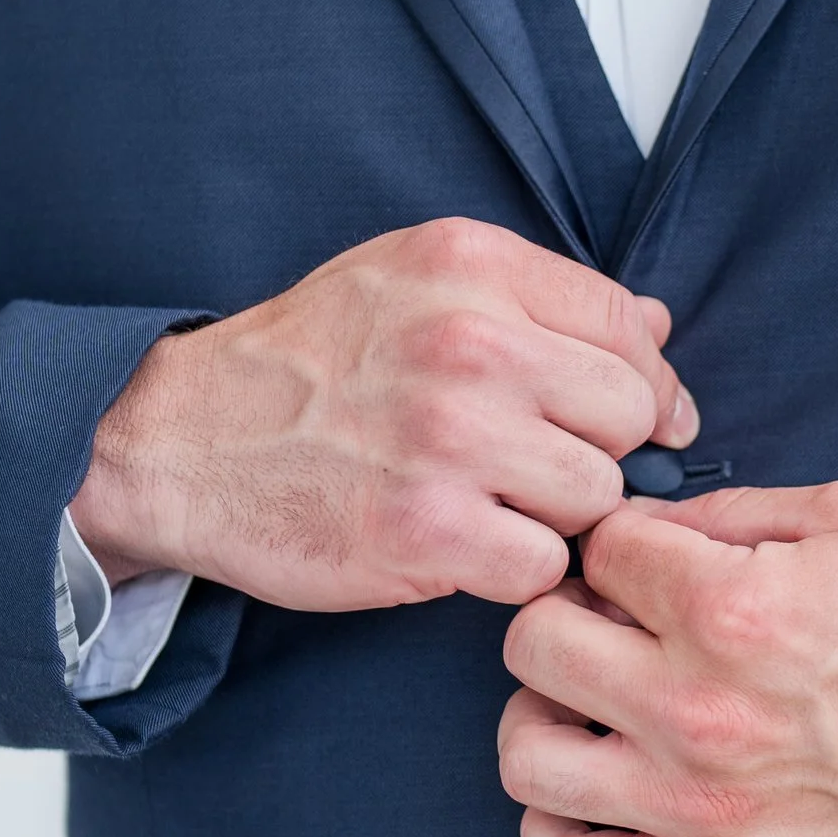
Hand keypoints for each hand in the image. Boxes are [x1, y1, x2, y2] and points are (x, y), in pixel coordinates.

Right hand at [68, 217, 697, 609]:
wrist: (180, 440)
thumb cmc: (306, 364)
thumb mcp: (409, 280)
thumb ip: (534, 296)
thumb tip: (657, 331)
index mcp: (470, 266)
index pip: (628, 326)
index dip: (643, 383)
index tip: (625, 420)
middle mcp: (469, 341)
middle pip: (628, 415)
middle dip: (594, 450)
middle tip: (529, 465)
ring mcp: (450, 438)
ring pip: (596, 496)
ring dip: (554, 515)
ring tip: (487, 502)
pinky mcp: (428, 531)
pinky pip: (542, 565)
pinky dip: (513, 570)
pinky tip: (463, 547)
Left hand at [498, 481, 837, 836]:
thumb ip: (729, 512)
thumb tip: (646, 525)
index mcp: (728, 609)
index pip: (597, 550)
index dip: (618, 545)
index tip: (642, 565)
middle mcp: (697, 707)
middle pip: (534, 644)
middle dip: (562, 617)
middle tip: (601, 625)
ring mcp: (695, 799)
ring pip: (526, 757)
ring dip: (542, 717)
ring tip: (583, 706)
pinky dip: (553, 831)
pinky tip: (584, 793)